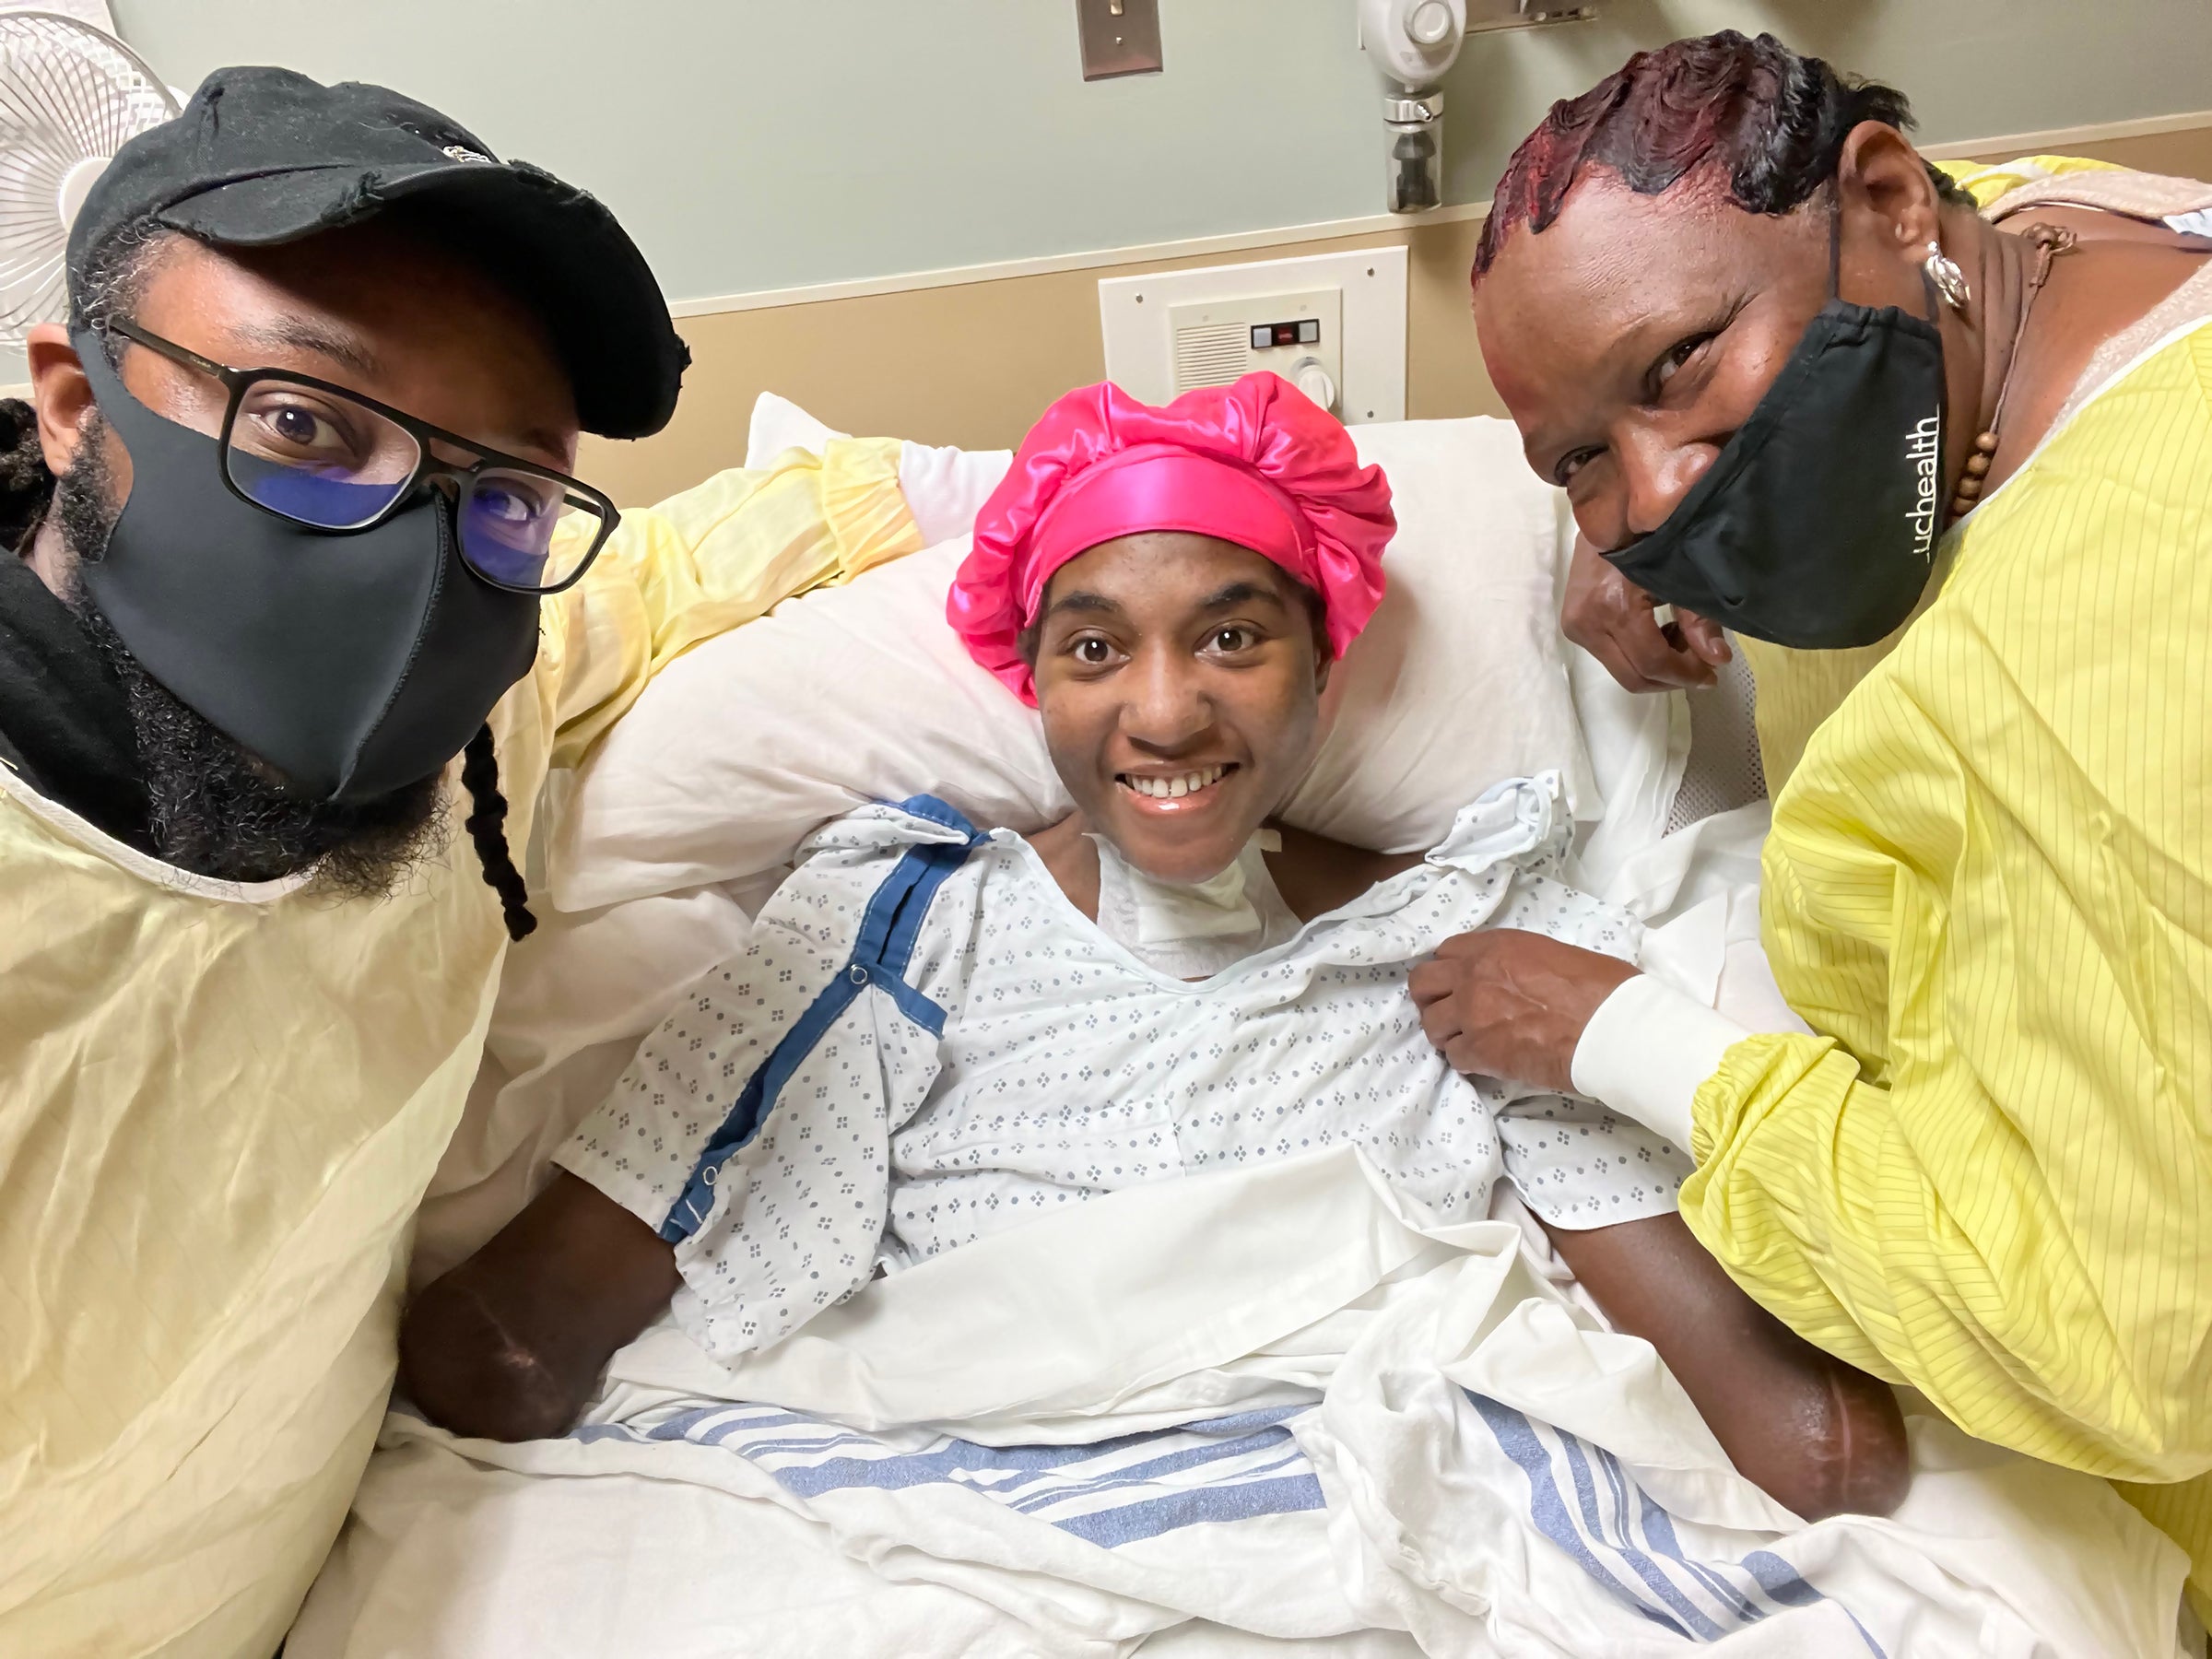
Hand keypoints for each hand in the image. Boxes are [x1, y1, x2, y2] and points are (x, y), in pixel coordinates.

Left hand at [1407, 929, 1638, 1093]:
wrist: (1608, 1027)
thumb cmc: (1599, 987)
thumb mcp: (1552, 953)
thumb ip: (1517, 962)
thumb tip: (1514, 977)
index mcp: (1495, 947)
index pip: (1445, 952)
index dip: (1450, 970)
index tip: (1458, 983)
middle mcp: (1474, 975)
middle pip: (1421, 983)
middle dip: (1431, 998)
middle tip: (1450, 1012)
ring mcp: (1471, 1014)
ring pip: (1431, 1024)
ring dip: (1447, 1033)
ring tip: (1469, 1040)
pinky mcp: (1480, 1051)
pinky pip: (1453, 1056)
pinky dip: (1466, 1060)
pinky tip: (1486, 1060)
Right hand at [1561, 535, 1729, 692]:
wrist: (1602, 503)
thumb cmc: (1647, 531)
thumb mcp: (1680, 572)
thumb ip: (1698, 619)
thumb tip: (1717, 660)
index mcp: (1614, 607)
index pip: (1652, 662)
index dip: (1686, 675)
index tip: (1713, 675)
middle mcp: (1587, 622)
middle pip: (1634, 677)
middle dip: (1671, 677)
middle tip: (1701, 665)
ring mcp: (1575, 625)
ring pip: (1622, 670)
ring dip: (1655, 666)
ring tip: (1681, 641)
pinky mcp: (1572, 624)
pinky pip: (1610, 656)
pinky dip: (1638, 654)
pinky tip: (1658, 631)